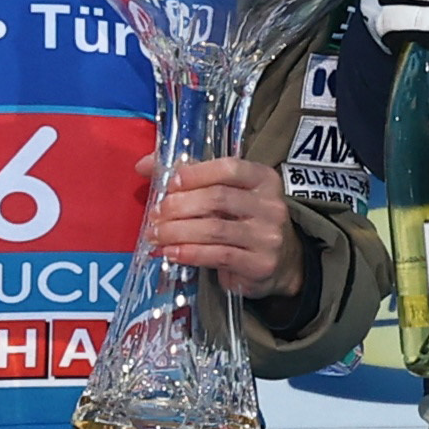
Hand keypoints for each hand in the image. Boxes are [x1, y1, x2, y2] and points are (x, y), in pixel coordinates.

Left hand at [141, 155, 302, 299]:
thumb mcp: (228, 194)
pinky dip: (190, 253)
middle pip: (218, 198)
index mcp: (263, 179)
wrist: (284, 263)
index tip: (170, 183)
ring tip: (157, 235)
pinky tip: (172, 252)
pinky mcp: (260, 264)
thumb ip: (192, 176)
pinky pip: (218, 256)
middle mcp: (270, 205)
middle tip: (156, 214)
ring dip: (178, 232)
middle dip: (180, 206)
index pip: (229, 168)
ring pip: (215, 229)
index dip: (196, 173)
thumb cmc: (246, 221)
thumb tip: (144, 165)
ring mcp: (268, 236)